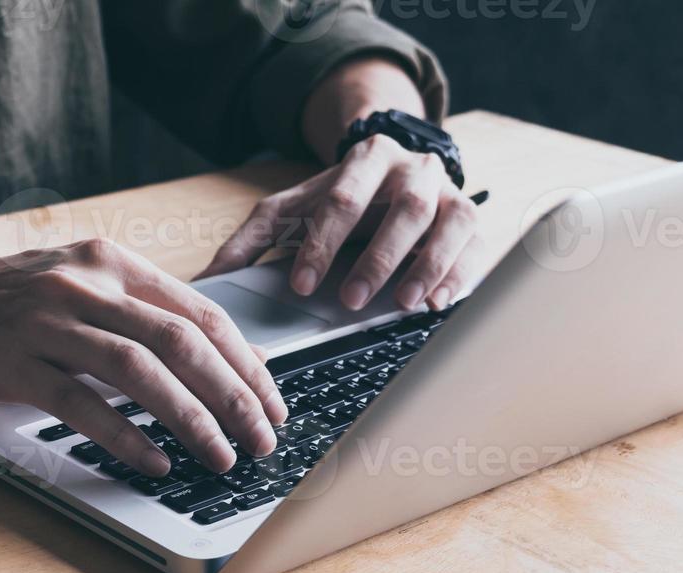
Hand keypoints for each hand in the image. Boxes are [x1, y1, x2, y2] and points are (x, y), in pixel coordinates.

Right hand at [0, 238, 286, 476]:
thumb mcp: (70, 283)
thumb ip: (130, 309)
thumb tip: (202, 354)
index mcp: (109, 262)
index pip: (201, 311)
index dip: (247, 360)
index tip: (272, 400)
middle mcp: (86, 284)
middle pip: (184, 341)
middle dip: (236, 396)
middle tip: (264, 439)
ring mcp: (49, 321)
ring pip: (144, 372)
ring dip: (193, 420)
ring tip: (223, 457)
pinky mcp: (14, 362)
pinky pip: (84, 404)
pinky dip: (127, 437)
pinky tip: (156, 462)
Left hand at [200, 135, 487, 312]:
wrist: (394, 169)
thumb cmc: (338, 199)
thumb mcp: (291, 209)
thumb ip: (251, 240)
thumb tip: (206, 281)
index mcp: (363, 159)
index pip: (342, 200)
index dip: (322, 243)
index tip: (303, 284)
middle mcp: (411, 168)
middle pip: (403, 206)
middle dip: (378, 256)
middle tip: (351, 299)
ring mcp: (447, 191)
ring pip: (448, 220)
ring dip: (428, 264)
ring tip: (405, 303)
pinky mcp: (470, 220)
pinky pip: (475, 243)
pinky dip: (458, 274)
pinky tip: (438, 302)